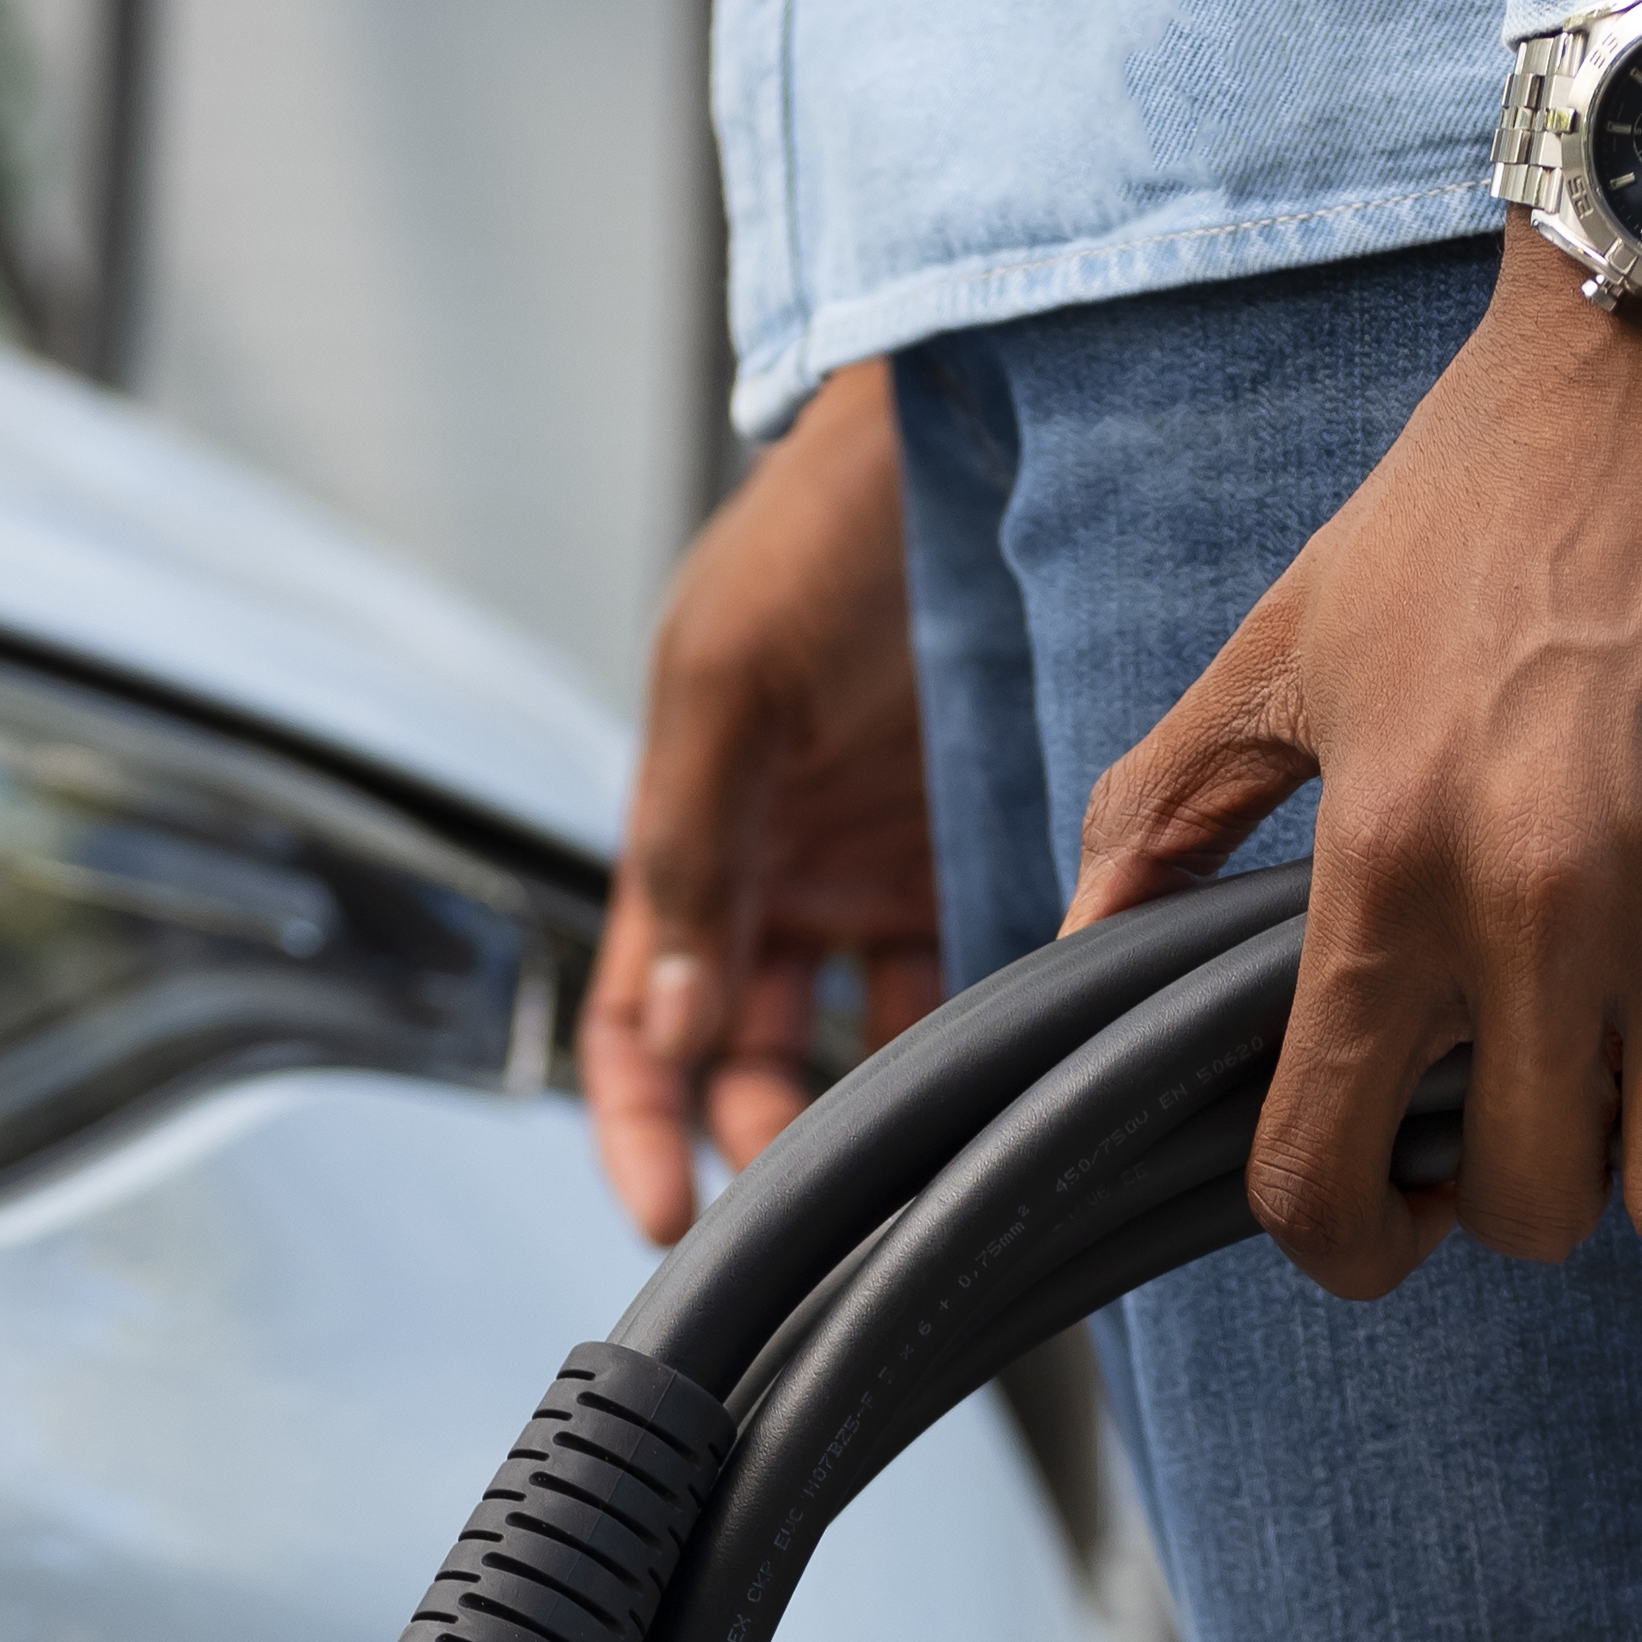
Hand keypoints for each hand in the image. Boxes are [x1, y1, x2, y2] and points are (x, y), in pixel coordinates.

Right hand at [578, 366, 947, 1246]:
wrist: (974, 423)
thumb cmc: (828, 524)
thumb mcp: (730, 674)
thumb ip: (694, 849)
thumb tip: (678, 1020)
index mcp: (689, 836)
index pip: (638, 1022)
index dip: (638, 1126)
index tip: (665, 1218)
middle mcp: (774, 870)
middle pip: (746, 1055)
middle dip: (764, 1140)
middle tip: (815, 1207)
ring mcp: (871, 869)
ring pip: (855, 1038)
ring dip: (871, 1110)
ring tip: (913, 1166)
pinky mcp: (968, 852)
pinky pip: (964, 980)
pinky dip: (974, 1040)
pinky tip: (1003, 1082)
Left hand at [1066, 223, 1641, 1303]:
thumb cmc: (1509, 465)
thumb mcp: (1301, 623)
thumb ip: (1175, 794)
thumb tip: (1076, 938)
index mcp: (1379, 853)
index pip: (1316, 1165)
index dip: (1349, 1243)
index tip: (1394, 1222)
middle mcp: (1526, 890)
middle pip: (1527, 1201)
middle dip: (1544, 1194)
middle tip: (1573, 1119)